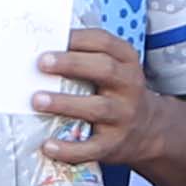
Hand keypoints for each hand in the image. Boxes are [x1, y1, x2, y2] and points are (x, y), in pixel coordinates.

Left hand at [30, 26, 155, 171]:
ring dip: (65, 104)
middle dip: (71, 64)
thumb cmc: (116, 92)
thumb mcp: (114, 68)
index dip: (78, 38)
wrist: (147, 130)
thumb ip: (86, 57)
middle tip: (42, 62)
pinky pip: (92, 148)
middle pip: (104, 69)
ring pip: (97, 107)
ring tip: (37, 100)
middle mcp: (129, 86)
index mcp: (127, 61)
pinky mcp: (114, 144)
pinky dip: (69, 149)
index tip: (53, 37)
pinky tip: (48, 145)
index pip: (105, 43)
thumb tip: (40, 49)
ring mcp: (123, 116)